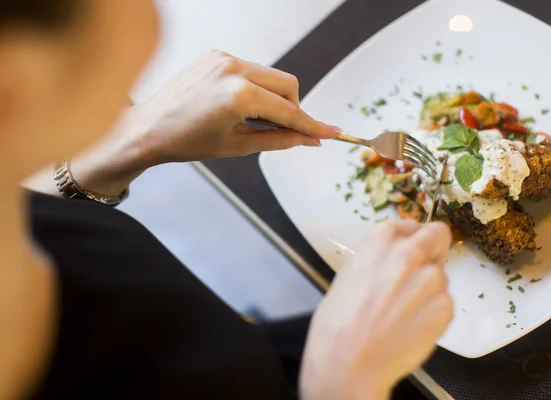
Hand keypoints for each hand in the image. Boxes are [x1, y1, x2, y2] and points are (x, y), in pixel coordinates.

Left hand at [34, 50, 339, 196]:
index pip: (290, 111)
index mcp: (239, 95)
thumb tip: (308, 140)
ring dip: (273, 98)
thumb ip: (280, 140)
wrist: (147, 128)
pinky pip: (251, 69)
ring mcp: (224, 58)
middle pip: (288, 85)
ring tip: (253, 120)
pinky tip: (239, 106)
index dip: (313, 125)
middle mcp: (234, 69)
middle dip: (293, 109)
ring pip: (271, 75)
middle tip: (284, 131)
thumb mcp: (238, 146)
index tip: (331, 132)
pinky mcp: (216, 55)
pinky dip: (255, 88)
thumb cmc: (185, 141)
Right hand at [300, 220, 452, 399]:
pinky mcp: (445, 307)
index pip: (410, 224)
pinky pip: (445, 301)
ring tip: (404, 309)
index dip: (409, 237)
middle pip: (438, 234)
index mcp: (380, 240)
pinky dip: (433, 311)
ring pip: (441, 273)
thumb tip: (390, 256)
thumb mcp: (347, 276)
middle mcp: (409, 253)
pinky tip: (410, 325)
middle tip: (420, 268)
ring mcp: (431, 280)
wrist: (349, 364)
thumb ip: (375, 258)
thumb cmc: (337, 326)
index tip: (407, 247)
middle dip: (432, 247)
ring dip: (429, 285)